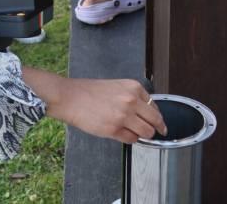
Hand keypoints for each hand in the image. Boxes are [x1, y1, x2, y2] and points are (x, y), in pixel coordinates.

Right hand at [22, 68, 166, 143]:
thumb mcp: (114, 86)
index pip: (154, 105)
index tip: (157, 122)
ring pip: (147, 132)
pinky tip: (119, 132)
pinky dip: (129, 139)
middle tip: (155, 133)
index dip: (155, 115)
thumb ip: (131, 97)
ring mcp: (124, 115)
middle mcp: (131, 100)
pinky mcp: (115, 129)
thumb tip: (145, 114)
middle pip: (155, 121)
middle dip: (156, 128)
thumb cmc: (88, 91)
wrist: (69, 97)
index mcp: (133, 87)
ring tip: (133, 132)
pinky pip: (132, 139)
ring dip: (142, 135)